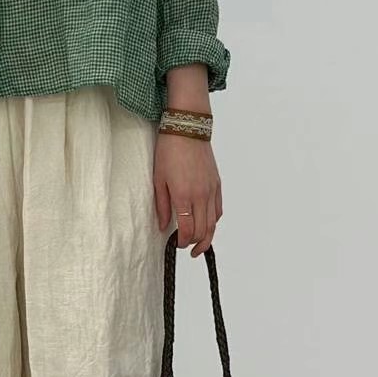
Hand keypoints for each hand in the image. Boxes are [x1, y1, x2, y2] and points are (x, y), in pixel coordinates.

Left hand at [153, 131, 221, 255]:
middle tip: (187, 248)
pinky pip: (218, 209)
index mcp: (184, 196)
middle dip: (195, 244)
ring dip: (207, 236)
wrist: (187, 128)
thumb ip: (161, 205)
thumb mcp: (158, 179)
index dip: (182, 242)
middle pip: (203, 231)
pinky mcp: (217, 184)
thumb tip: (163, 225)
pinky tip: (206, 223)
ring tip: (199, 243)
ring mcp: (211, 190)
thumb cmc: (169, 150)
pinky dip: (213, 220)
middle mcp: (201, 196)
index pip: (187, 230)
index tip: (176, 244)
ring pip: (214, 223)